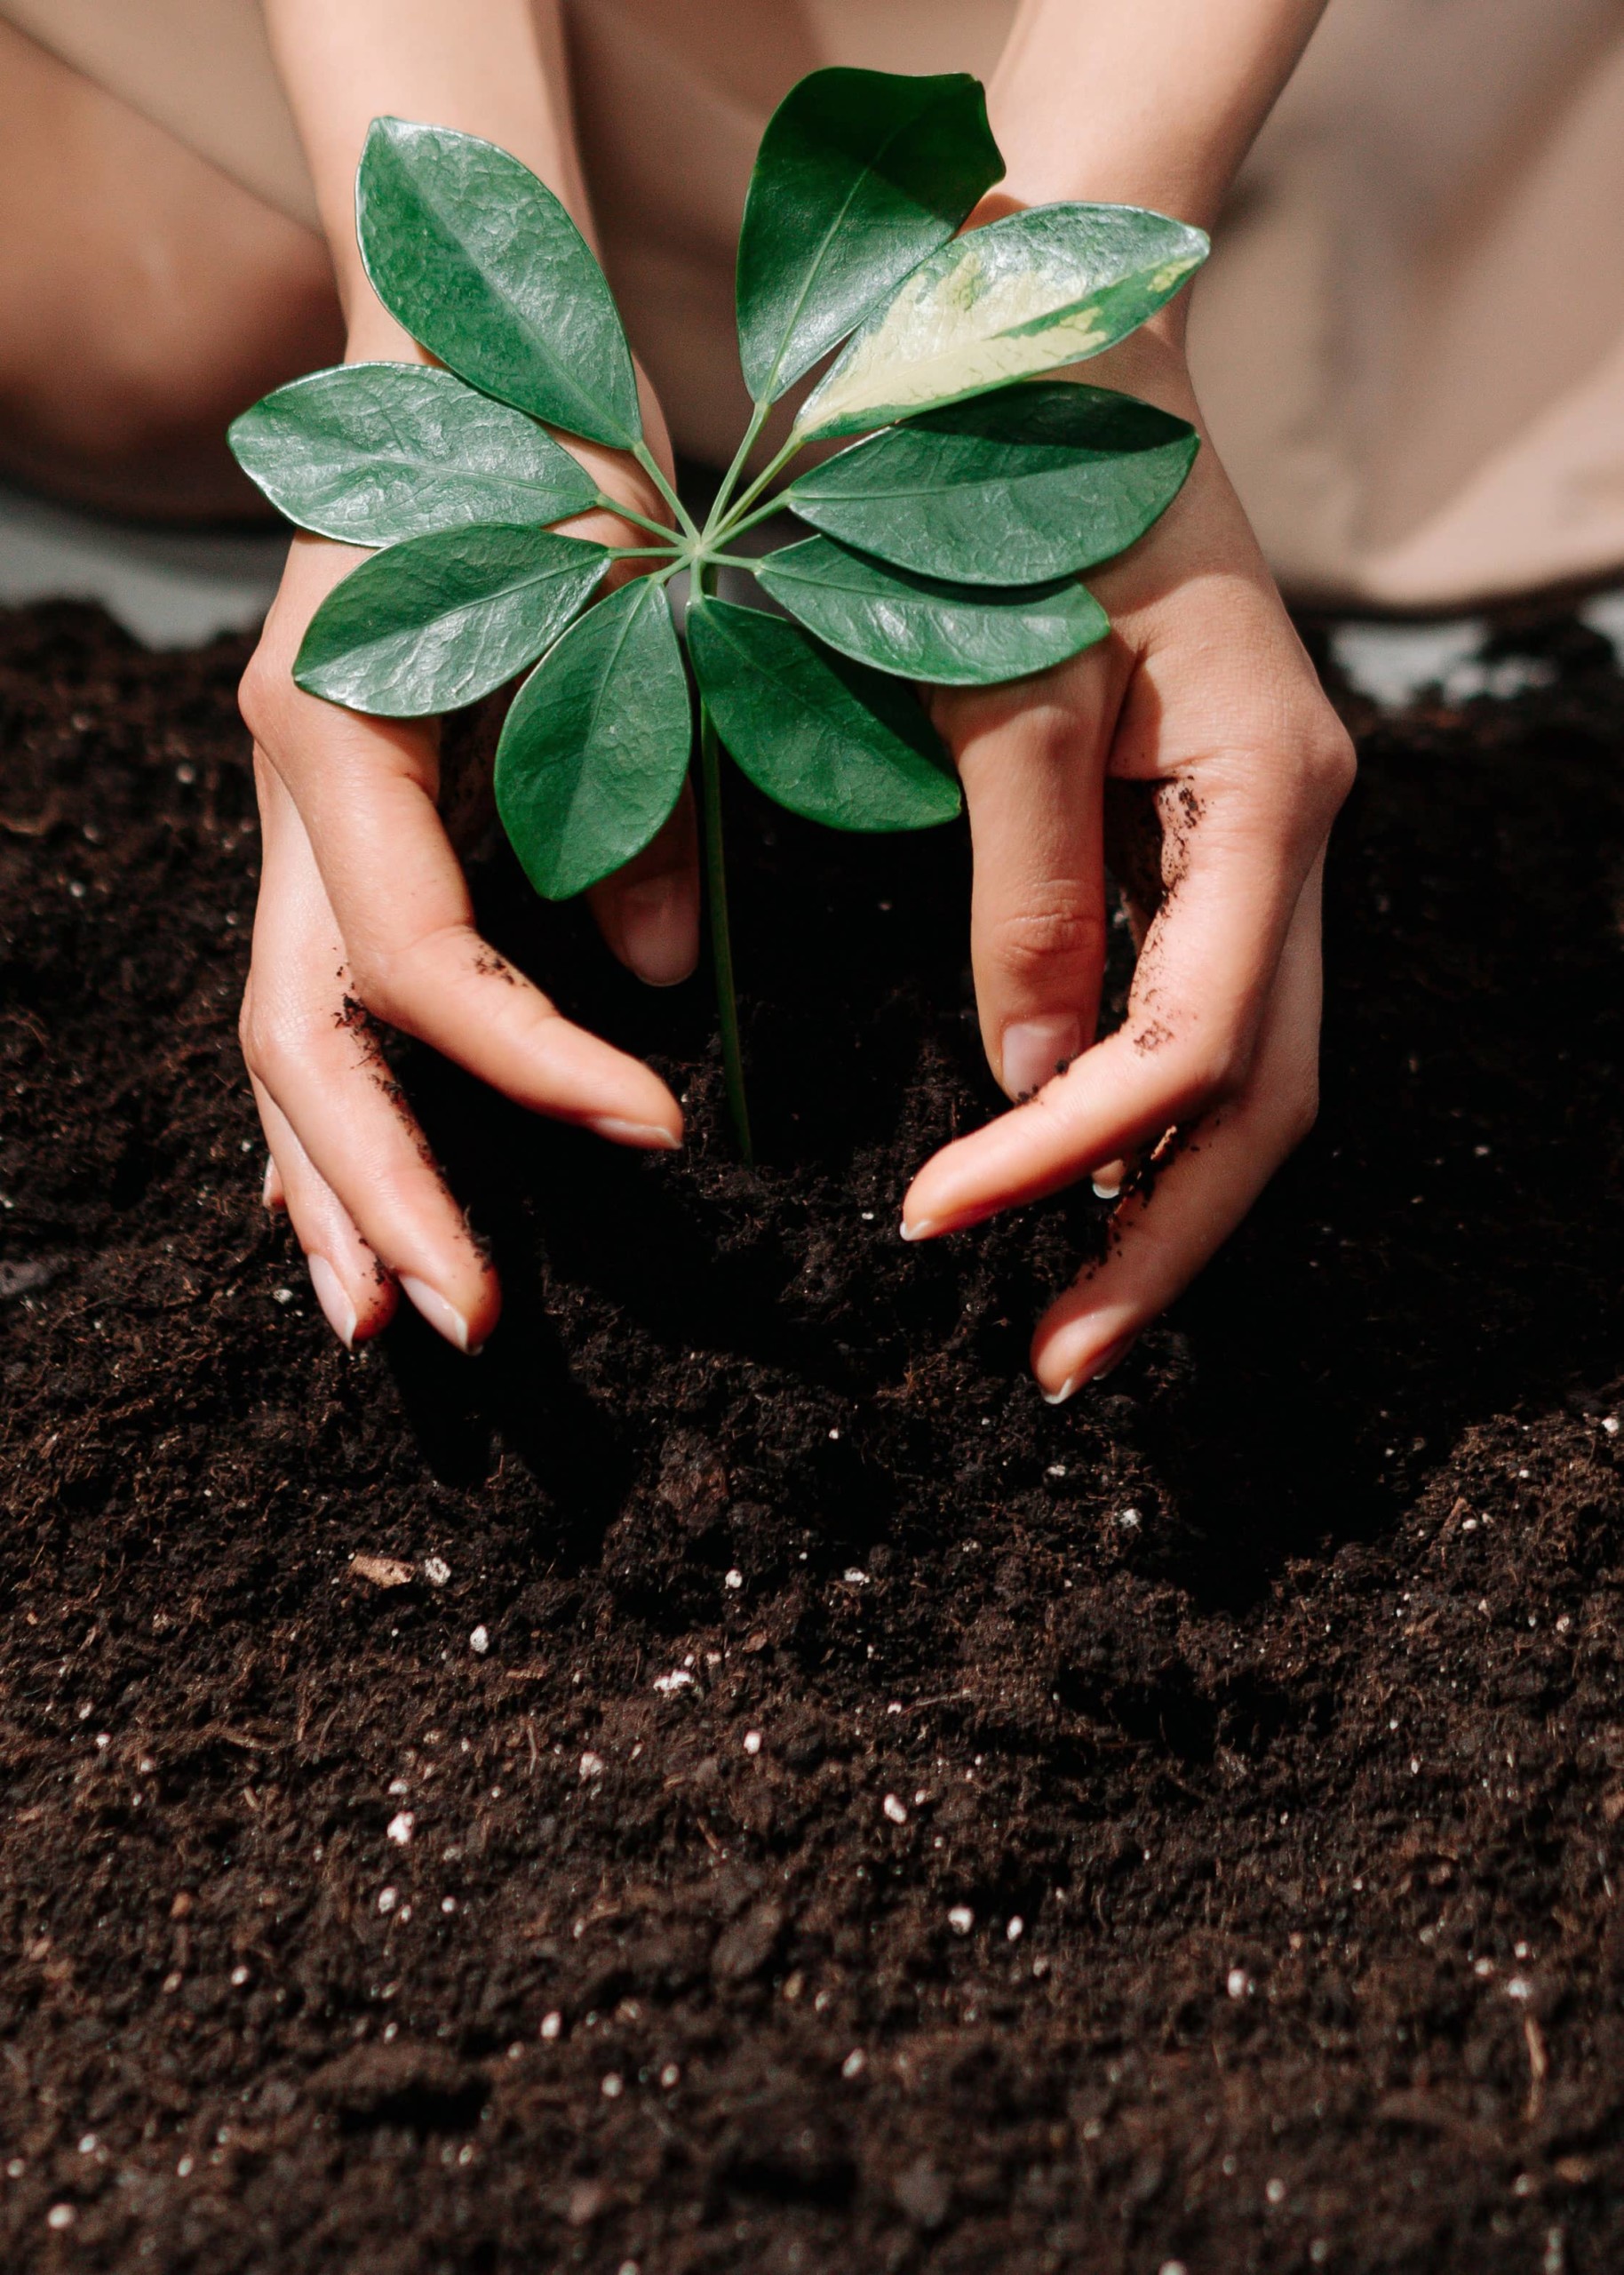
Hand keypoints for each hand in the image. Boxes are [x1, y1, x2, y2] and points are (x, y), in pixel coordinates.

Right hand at [238, 414, 699, 1354]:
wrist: (459, 353)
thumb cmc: (549, 453)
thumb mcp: (619, 610)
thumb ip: (634, 792)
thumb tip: (660, 975)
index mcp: (341, 731)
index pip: (419, 961)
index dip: (533, 1067)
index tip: (660, 1134)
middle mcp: (290, 792)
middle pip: (306, 1038)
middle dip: (387, 1191)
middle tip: (468, 1324)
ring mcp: (293, 818)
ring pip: (284, 1040)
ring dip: (333, 1187)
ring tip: (385, 1319)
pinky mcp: (332, 833)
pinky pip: (316, 1000)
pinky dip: (342, 1112)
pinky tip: (359, 1207)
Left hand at [902, 329, 1354, 1401]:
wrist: (1048, 348)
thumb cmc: (1016, 478)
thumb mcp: (1009, 679)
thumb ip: (1025, 884)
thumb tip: (1027, 1084)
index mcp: (1271, 789)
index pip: (1196, 1041)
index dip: (1071, 1155)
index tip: (933, 1222)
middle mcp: (1290, 834)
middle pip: (1263, 1096)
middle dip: (1159, 1241)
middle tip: (1054, 1365)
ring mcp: (1257, 839)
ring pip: (1244, 1069)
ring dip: (1154, 1198)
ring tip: (1059, 1308)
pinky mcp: (1200, 836)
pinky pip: (1195, 1008)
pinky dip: (1131, 1112)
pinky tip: (1063, 1175)